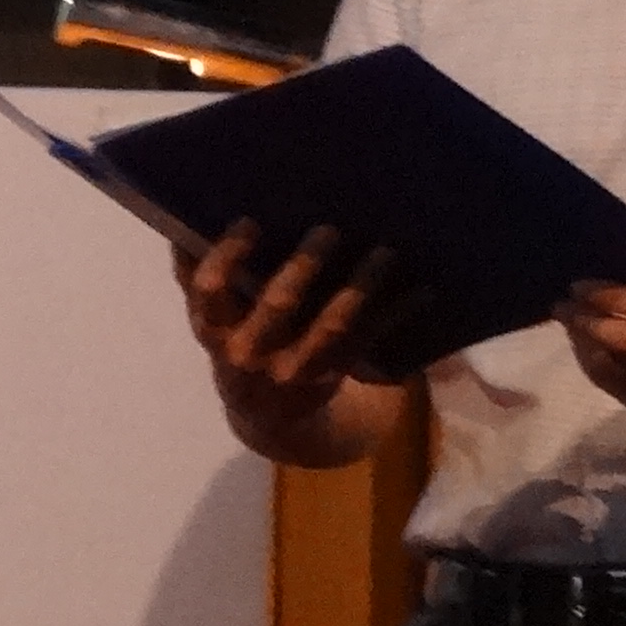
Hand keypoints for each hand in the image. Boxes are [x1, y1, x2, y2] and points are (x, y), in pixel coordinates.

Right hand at [175, 219, 401, 450]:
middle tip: (328, 229)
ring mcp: (292, 368)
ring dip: (360, 287)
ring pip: (330, 326)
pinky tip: (422, 290)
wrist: (268, 416)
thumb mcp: (212, 318)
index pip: (209, 290)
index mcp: (210, 329)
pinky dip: (396, 314)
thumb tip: (204, 209)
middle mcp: (247, 352)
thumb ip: (205, 277)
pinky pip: (367, 343)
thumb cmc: (237, 341)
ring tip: (384, 253)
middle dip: (304, 266)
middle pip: (277, 305)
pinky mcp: (331, 376)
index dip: (228, 256)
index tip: (251, 221)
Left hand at [562, 275, 625, 427]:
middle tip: (561, 305)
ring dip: (582, 341)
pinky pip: (613, 387)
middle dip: (586, 321)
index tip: (579, 285)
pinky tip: (582, 345)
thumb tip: (605, 266)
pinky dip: (591, 363)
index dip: (611, 295)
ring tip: (567, 321)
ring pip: (614, 367)